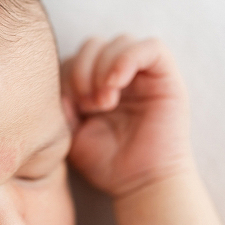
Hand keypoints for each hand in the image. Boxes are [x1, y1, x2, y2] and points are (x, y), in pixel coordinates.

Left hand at [62, 35, 192, 197]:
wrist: (140, 183)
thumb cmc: (106, 163)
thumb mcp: (70, 133)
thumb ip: (61, 106)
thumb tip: (57, 85)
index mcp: (95, 86)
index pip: (75, 58)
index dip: (67, 76)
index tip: (70, 109)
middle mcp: (119, 76)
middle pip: (94, 45)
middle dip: (82, 70)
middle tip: (87, 105)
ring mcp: (143, 75)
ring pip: (118, 41)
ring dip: (103, 69)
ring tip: (104, 103)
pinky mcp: (166, 77)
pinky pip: (151, 47)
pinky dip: (127, 59)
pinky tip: (116, 86)